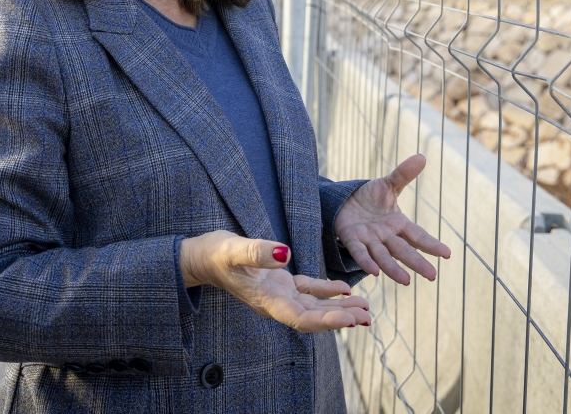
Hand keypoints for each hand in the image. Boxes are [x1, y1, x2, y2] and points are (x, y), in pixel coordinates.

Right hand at [179, 230, 369, 332]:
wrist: (202, 257)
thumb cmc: (215, 254)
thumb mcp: (234, 250)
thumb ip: (258, 253)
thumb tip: (284, 253)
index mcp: (266, 301)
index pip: (301, 319)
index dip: (326, 321)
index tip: (350, 319)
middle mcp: (275, 303)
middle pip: (313, 318)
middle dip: (341, 317)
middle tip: (367, 317)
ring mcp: (278, 294)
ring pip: (314, 306)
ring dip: (339, 307)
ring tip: (365, 308)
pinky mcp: (280, 283)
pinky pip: (308, 290)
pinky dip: (326, 291)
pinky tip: (344, 288)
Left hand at [334, 154, 450, 284]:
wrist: (343, 202)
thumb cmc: (369, 198)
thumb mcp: (387, 185)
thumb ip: (403, 174)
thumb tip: (422, 156)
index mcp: (398, 224)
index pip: (418, 235)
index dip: (431, 244)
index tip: (447, 254)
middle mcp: (386, 236)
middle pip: (403, 250)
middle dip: (417, 262)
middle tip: (432, 276)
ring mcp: (369, 240)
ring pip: (383, 256)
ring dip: (393, 268)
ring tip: (406, 281)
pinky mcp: (352, 239)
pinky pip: (360, 252)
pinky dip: (367, 261)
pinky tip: (374, 272)